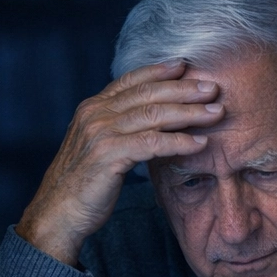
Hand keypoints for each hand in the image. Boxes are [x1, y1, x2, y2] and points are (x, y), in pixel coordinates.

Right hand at [17, 61, 224, 264]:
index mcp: (93, 108)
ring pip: (153, 115)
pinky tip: (200, 143)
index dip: (158, 71)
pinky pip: (152, 143)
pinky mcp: (108, 155)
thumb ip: (122, 128)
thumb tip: (158, 120)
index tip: (184, 65)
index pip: (130, 81)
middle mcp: (95, 114)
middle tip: (213, 88)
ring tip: (216, 112)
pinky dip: (179, 142)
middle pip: (147, 94)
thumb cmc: (87, 182)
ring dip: (189, 112)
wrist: (59, 211)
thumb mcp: (103, 146)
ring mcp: (100, 133)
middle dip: (183, 89)